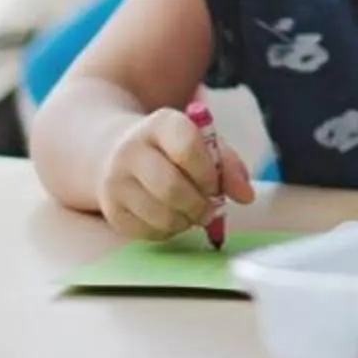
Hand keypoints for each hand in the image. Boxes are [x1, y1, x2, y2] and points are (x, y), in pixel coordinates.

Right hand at [95, 105, 256, 241]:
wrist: (112, 152)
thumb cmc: (168, 148)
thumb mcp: (199, 141)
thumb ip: (227, 164)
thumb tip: (246, 196)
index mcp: (160, 124)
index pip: (187, 148)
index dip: (208, 173)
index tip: (214, 185)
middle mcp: (131, 150)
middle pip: (172, 187)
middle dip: (200, 205)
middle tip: (210, 210)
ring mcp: (116, 182)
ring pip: (161, 215)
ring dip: (186, 222)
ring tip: (192, 214)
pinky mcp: (111, 210)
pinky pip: (148, 232)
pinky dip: (168, 231)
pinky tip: (171, 217)